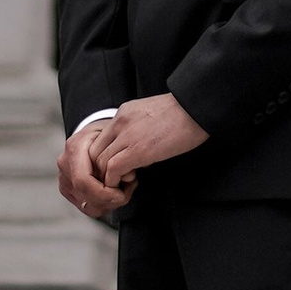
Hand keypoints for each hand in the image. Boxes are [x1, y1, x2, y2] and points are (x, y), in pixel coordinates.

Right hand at [58, 120, 120, 221]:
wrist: (94, 134)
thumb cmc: (108, 133)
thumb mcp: (115, 134)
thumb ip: (119, 155)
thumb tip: (128, 176)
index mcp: (74, 148)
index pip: (83, 181)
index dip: (104, 193)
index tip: (123, 192)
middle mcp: (65, 164)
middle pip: (85, 196)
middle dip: (110, 200)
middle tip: (127, 192)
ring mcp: (64, 178)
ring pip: (87, 205)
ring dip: (108, 204)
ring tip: (122, 191)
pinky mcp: (67, 189)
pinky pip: (86, 206)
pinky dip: (103, 205)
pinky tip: (113, 193)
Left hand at [91, 93, 209, 196]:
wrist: (195, 107)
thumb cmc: (184, 113)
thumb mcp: (152, 116)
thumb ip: (138, 131)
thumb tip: (136, 155)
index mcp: (123, 113)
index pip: (100, 139)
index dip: (105, 156)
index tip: (117, 165)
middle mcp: (119, 122)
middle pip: (95, 151)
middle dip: (102, 169)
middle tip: (118, 177)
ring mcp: (126, 136)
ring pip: (100, 162)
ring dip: (109, 177)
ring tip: (125, 181)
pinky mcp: (137, 151)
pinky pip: (113, 170)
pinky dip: (116, 181)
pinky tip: (130, 182)